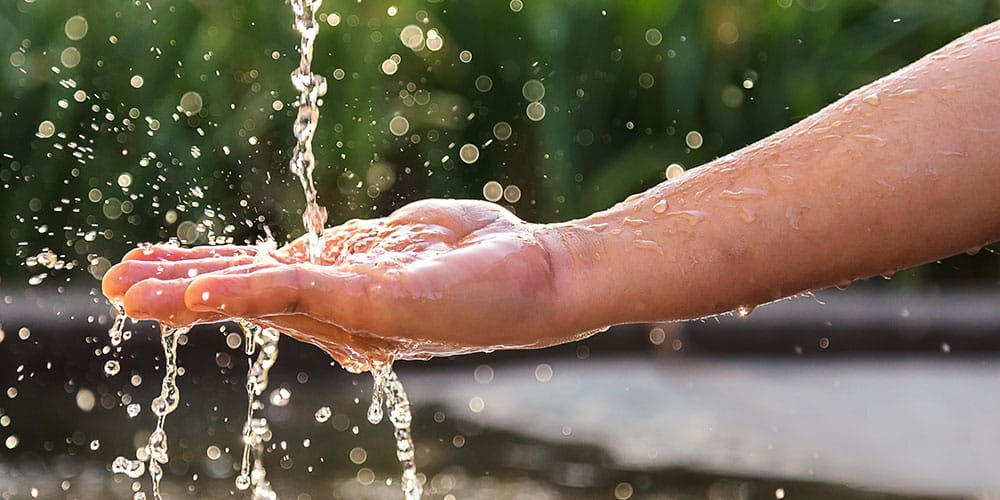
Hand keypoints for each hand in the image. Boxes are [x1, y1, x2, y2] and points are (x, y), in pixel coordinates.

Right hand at [102, 200, 593, 370]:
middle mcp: (341, 310)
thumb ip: (366, 245)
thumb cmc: (486, 256)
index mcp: (346, 291)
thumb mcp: (412, 239)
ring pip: (258, 299)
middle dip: (181, 289)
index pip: (263, 282)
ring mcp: (354, 310)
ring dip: (190, 296)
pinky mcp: (372, 301)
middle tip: (116, 287)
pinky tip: (194, 296)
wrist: (545, 276)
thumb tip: (332, 244)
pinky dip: (241, 295)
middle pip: (249, 296)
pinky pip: (296, 295)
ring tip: (130, 294)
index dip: (209, 274)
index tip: (156, 263)